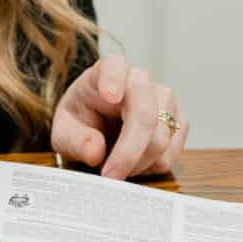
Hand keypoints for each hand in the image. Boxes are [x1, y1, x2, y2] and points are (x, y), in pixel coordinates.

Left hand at [51, 53, 187, 179]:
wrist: (99, 127)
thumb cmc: (81, 122)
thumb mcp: (64, 132)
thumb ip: (75, 140)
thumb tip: (96, 151)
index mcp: (107, 71)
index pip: (114, 65)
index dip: (114, 78)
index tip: (110, 95)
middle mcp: (140, 79)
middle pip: (145, 112)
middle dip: (129, 151)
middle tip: (110, 176)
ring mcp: (164, 98)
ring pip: (162, 136)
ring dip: (140, 162)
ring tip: (118, 170)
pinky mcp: (178, 120)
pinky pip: (173, 149)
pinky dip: (154, 166)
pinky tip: (136, 165)